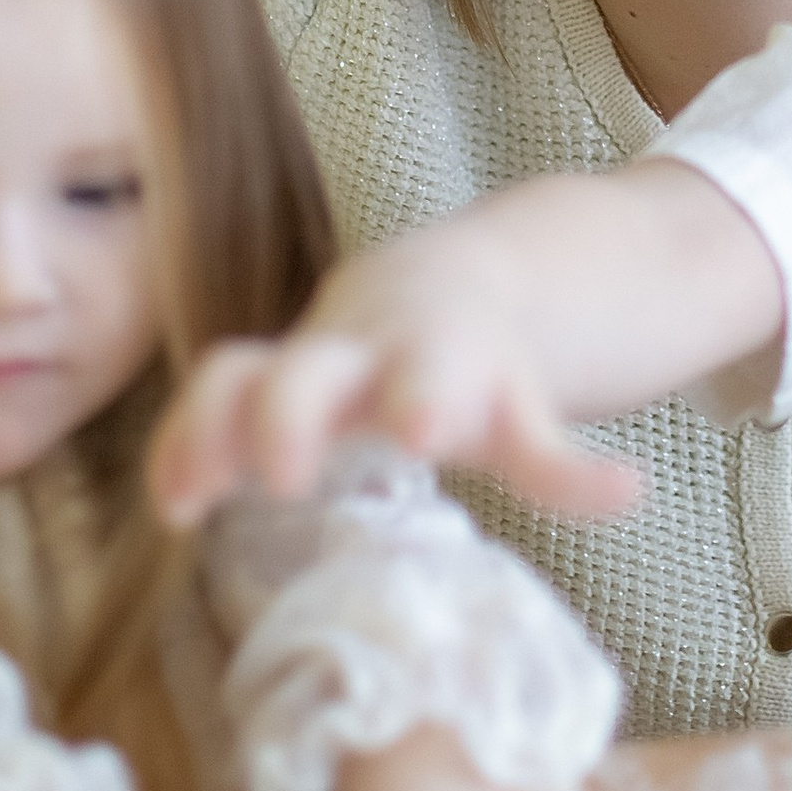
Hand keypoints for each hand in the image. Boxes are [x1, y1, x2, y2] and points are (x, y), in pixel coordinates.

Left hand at [148, 162, 778, 532]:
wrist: (481, 282)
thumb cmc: (366, 363)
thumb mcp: (309, 388)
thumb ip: (241, 430)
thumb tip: (169, 500)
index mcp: (301, 364)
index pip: (230, 380)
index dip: (196, 434)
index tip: (179, 508)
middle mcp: (359, 357)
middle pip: (306, 373)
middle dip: (287, 416)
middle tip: (279, 476)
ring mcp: (439, 365)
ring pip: (424, 374)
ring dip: (421, 397)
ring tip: (425, 432)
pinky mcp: (516, 391)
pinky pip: (545, 436)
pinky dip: (579, 471)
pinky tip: (622, 494)